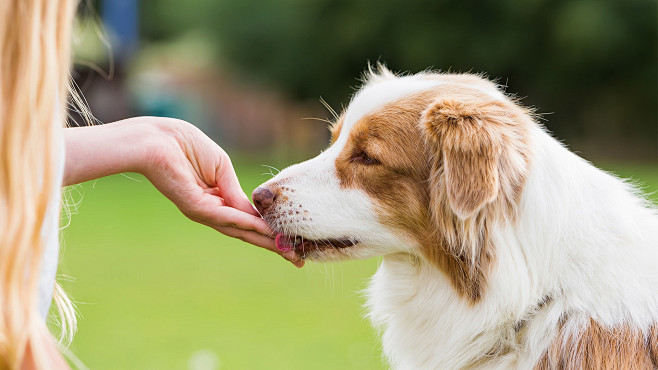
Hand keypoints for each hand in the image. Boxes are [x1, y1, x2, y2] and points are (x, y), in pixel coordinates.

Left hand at [64, 117, 303, 266]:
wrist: (156, 139)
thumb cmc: (185, 146)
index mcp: (216, 200)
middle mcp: (210, 211)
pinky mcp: (195, 207)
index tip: (291, 242)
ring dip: (265, 240)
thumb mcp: (221, 168)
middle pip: (246, 233)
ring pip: (239, 230)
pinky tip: (265, 230)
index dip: (269, 231)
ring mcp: (203, 211)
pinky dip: (247, 224)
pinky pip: (227, 217)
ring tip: (287, 251)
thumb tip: (254, 212)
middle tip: (296, 261)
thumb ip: (236, 191)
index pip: (247, 220)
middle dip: (272, 245)